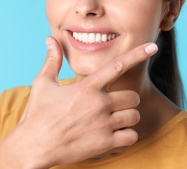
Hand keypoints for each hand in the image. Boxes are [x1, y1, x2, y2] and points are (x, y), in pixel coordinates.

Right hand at [0, 37, 157, 167]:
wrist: (33, 147)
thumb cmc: (37, 114)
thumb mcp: (43, 84)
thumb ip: (52, 60)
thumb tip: (50, 39)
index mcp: (87, 86)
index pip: (118, 66)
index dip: (138, 54)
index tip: (153, 47)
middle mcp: (99, 103)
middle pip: (133, 97)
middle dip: (127, 100)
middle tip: (113, 105)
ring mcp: (104, 124)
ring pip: (134, 116)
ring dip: (128, 118)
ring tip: (113, 120)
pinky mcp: (105, 144)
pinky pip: (132, 137)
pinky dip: (126, 136)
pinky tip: (114, 135)